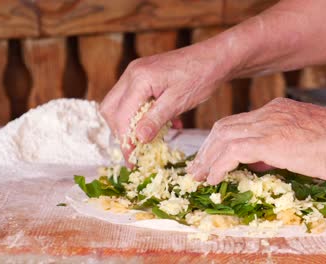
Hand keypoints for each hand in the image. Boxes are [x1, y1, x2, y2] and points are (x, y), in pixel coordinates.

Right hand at [100, 45, 230, 159]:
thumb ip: (156, 119)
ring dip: (132, 125)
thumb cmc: (200, 77)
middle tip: (136, 150)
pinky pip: (134, 100)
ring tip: (150, 139)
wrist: (214, 58)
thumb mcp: (178, 102)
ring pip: (121, 105)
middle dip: (121, 132)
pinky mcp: (144, 76)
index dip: (124, 141)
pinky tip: (163, 125)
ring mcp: (136, 73)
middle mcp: (132, 73)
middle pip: (111, 109)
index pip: (120, 116)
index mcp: (139, 79)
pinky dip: (143, 115)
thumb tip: (139, 139)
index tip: (131, 160)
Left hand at [187, 97, 325, 185]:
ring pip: (223, 137)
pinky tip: (214, 179)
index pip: (239, 122)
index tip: (212, 157)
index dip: (221, 140)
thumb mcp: (305, 143)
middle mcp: (270, 112)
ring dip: (208, 158)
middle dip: (208, 147)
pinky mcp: (270, 140)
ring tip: (200, 176)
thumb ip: (279, 147)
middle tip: (199, 167)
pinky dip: (218, 165)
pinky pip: (232, 151)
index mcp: (278, 109)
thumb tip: (260, 160)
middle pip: (225, 126)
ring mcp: (269, 124)